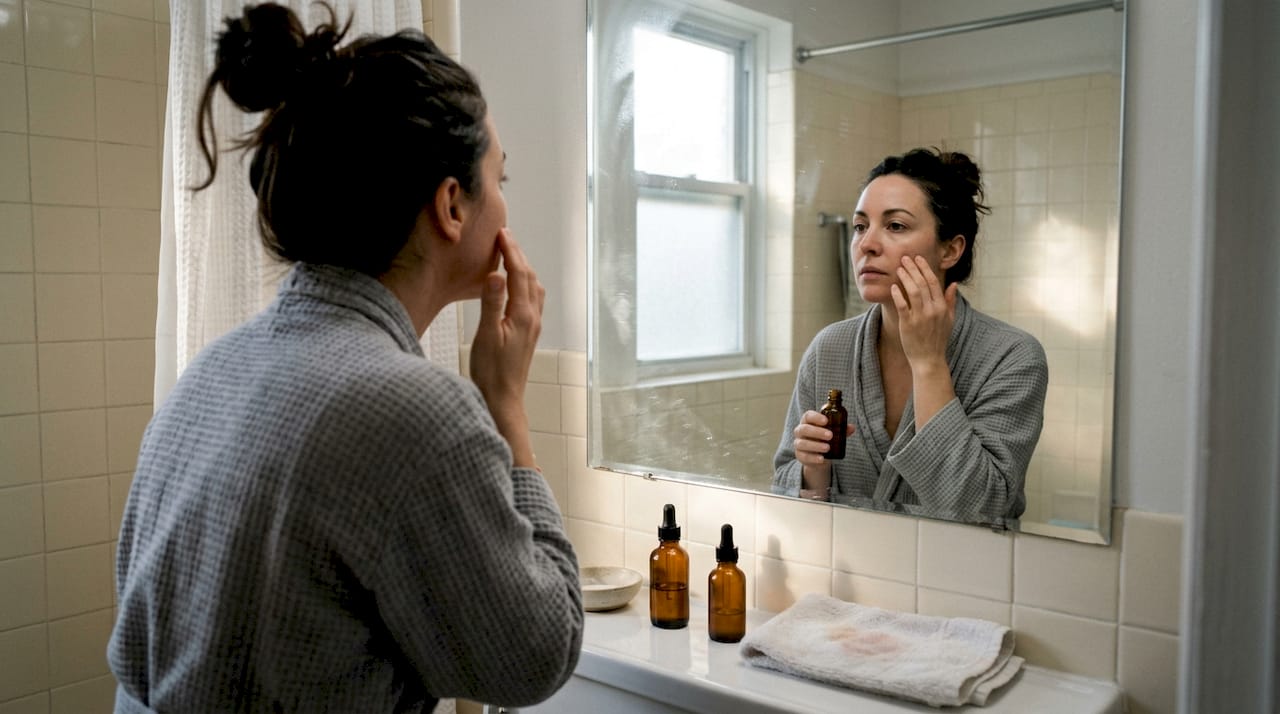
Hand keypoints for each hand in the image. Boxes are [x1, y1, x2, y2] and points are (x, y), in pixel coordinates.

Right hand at [469, 230, 544, 458]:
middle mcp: (533, 317)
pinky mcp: (528, 333)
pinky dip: (524, 283)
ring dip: (523, 268)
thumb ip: (492, 303)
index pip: (519, 274)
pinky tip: (515, 285)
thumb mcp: (486, 336)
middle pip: (529, 277)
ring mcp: (533, 326)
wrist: (503, 399)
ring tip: (509, 254)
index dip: (510, 251)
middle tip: (504, 237)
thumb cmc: (491, 372)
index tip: (501, 233)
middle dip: (518, 254)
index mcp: (523, 315)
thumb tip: (497, 274)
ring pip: (533, 287)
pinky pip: (532, 299)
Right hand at [792, 410, 854, 467]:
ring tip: (827, 448)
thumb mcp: (834, 433)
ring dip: (816, 445)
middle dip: (817, 432)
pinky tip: (822, 459)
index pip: (808, 416)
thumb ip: (841, 430)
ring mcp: (798, 443)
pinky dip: (813, 458)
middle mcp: (800, 431)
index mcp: (808, 422)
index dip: (816, 417)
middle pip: (804, 429)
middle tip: (830, 435)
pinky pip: (804, 456)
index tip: (826, 420)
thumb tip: (852, 427)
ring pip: (803, 443)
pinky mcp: (800, 455)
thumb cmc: (825, 439)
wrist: (819, 456)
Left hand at [891, 255, 955, 371]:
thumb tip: (953, 284)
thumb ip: (950, 301)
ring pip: (913, 291)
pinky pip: (902, 305)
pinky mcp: (908, 324)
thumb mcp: (949, 320)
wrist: (929, 360)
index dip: (925, 268)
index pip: (933, 282)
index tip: (918, 259)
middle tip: (905, 258)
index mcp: (942, 307)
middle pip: (922, 283)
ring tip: (899, 268)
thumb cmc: (938, 340)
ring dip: (905, 277)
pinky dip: (898, 294)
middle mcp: (932, 310)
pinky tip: (893, 286)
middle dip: (913, 268)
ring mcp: (920, 317)